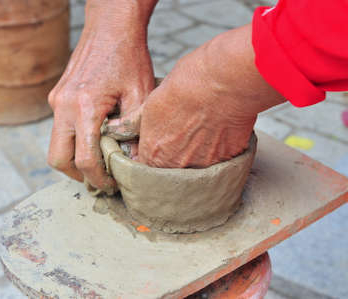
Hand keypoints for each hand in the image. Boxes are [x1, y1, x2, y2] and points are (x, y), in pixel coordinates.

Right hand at [48, 0, 155, 191]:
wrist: (111, 26)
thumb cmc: (129, 57)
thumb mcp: (141, 94)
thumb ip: (135, 130)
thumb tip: (134, 162)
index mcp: (84, 107)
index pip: (84, 159)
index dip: (98, 178)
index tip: (112, 185)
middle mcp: (63, 105)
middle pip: (57, 158)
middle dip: (78, 175)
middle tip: (100, 180)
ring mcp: (56, 100)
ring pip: (55, 144)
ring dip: (74, 158)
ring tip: (99, 164)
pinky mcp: (57, 95)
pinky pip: (60, 128)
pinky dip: (73, 141)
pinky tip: (95, 140)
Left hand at [110, 25, 284, 167]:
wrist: (223, 83)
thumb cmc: (186, 86)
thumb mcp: (150, 103)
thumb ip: (137, 125)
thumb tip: (121, 130)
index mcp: (155, 154)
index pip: (147, 167)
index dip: (151, 157)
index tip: (158, 146)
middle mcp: (178, 166)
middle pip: (172, 170)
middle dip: (174, 158)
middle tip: (182, 136)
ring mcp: (204, 166)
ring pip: (196, 168)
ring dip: (197, 155)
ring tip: (202, 131)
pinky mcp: (227, 160)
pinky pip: (219, 160)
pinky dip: (218, 149)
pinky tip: (218, 130)